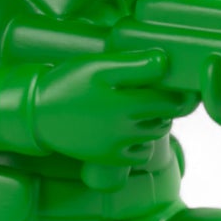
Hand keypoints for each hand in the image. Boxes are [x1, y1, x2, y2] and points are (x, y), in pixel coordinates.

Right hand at [34, 52, 194, 165]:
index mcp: (126, 104)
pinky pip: (141, 154)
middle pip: (166, 117)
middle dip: (169, 104)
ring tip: (143, 105)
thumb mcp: (99, 66)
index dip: (183, 93)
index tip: (183, 84)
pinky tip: (133, 127)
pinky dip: (144, 142)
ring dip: (156, 120)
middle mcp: (125, 129)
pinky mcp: (110, 158)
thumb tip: (165, 62)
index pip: (173, 101)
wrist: (37, 113)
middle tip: (158, 90)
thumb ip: (135, 65)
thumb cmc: (68, 83)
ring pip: (155, 134)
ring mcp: (118, 147)